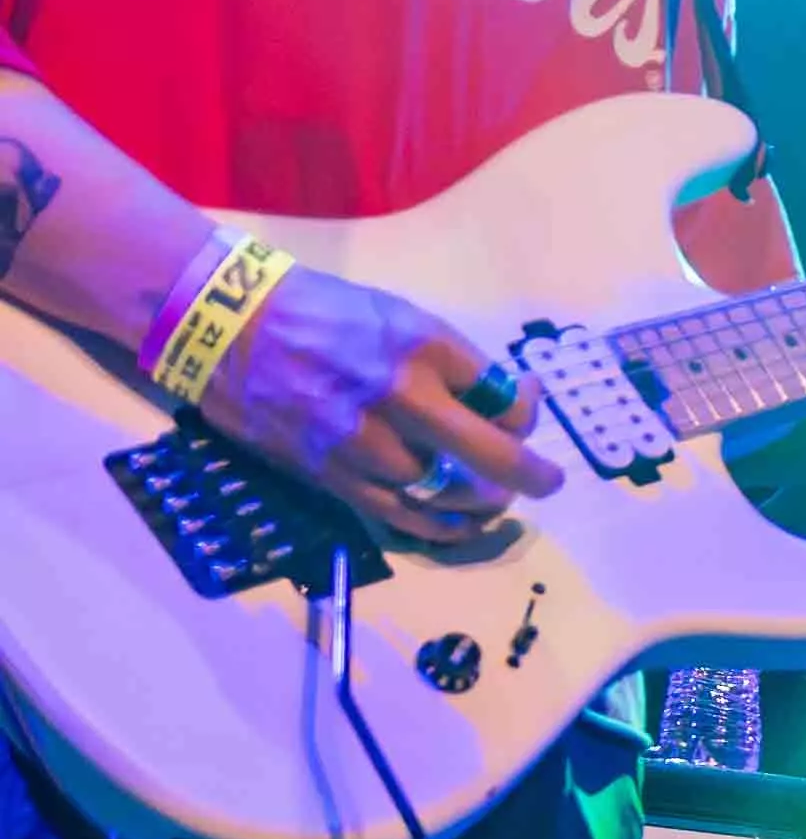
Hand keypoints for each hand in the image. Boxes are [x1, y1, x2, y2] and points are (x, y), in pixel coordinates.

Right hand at [212, 265, 546, 553]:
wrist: (225, 325)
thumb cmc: (321, 312)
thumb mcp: (398, 315)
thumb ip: (448, 361)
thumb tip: (496, 402)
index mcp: (423, 347)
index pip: (501, 395)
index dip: (525, 408)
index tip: (522, 405)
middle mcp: (398, 397)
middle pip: (488, 453)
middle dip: (531, 475)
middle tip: (548, 482)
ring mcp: (360, 440)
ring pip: (444, 492)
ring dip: (480, 502)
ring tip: (495, 499)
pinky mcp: (327, 472)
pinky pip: (396, 513)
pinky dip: (436, 525)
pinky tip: (457, 525)